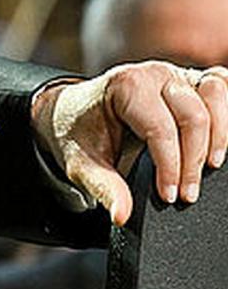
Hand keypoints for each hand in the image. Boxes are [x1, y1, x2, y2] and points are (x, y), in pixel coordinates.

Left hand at [31, 61, 227, 224]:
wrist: (76, 112)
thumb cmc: (82, 133)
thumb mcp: (81, 163)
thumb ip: (103, 188)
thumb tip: (122, 214)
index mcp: (125, 86)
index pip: (160, 129)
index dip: (171, 167)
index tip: (170, 195)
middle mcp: (152, 74)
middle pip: (193, 116)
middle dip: (194, 161)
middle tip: (187, 194)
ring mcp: (175, 75)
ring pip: (215, 95)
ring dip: (219, 135)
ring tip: (210, 168)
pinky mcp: (191, 81)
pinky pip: (221, 86)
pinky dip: (226, 112)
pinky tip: (222, 141)